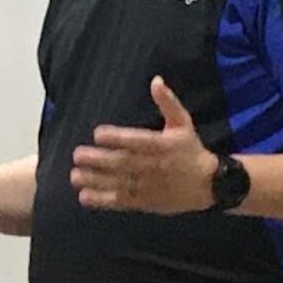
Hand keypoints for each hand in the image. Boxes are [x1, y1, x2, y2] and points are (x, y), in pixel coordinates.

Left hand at [70, 77, 216, 213]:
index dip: (118, 138)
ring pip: (119, 184)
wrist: (208, 184)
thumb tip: (156, 80)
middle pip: (124, 163)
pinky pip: (122, 202)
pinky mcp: (145, 202)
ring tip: (75, 176)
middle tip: (77, 155)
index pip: (138, 141)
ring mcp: (149, 186)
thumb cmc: (190, 149)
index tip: (98, 133)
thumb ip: (168, 103)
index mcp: (163, 145)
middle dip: (99, 160)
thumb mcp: (183, 123)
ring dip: (96, 181)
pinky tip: (84, 196)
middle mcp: (154, 166)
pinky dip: (103, 200)